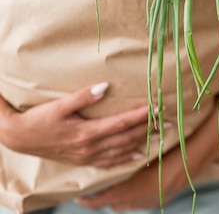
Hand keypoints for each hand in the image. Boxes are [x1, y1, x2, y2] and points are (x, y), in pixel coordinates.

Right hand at [0, 82, 150, 166]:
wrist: (19, 138)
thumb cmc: (39, 119)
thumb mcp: (58, 105)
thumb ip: (82, 97)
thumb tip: (105, 86)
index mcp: (87, 132)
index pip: (122, 123)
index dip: (142, 116)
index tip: (158, 108)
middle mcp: (91, 147)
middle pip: (127, 137)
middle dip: (149, 129)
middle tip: (169, 121)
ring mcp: (88, 156)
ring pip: (122, 150)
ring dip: (142, 142)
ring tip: (161, 134)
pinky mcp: (84, 160)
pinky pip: (110, 162)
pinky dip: (126, 158)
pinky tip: (138, 154)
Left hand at [75, 142, 188, 210]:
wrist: (190, 161)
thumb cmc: (163, 153)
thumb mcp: (139, 153)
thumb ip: (124, 158)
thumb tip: (110, 153)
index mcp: (127, 190)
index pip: (100, 200)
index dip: (88, 200)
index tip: (79, 196)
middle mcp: (135, 201)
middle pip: (113, 204)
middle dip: (104, 197)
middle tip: (98, 187)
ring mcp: (148, 202)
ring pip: (127, 203)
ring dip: (121, 196)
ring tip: (119, 184)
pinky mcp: (159, 201)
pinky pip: (141, 201)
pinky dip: (136, 195)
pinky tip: (140, 184)